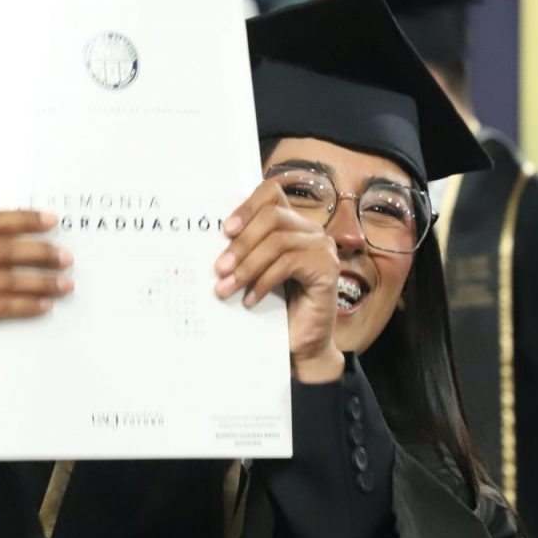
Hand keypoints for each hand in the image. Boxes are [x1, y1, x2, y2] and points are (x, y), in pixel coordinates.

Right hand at [0, 211, 72, 434]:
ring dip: (40, 281)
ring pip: (5, 279)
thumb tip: (22, 242)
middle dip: (38, 251)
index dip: (21, 219)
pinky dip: (27, 305)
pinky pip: (1, 306)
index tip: (51, 220)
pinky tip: (44, 306)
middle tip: (65, 257)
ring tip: (64, 284)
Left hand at [215, 181, 342, 382]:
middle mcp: (310, 230)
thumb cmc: (276, 307)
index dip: (247, 206)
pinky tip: (249, 300)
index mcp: (292, 224)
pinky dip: (263, 282)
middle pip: (272, 217)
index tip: (224, 230)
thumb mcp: (255, 272)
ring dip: (247, 266)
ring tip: (226, 287)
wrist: (302, 344)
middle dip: (241, 243)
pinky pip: (288, 264)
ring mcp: (322, 247)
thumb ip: (243, 251)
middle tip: (219, 268)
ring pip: (278, 242)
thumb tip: (209, 240)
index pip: (271, 193)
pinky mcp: (327, 268)